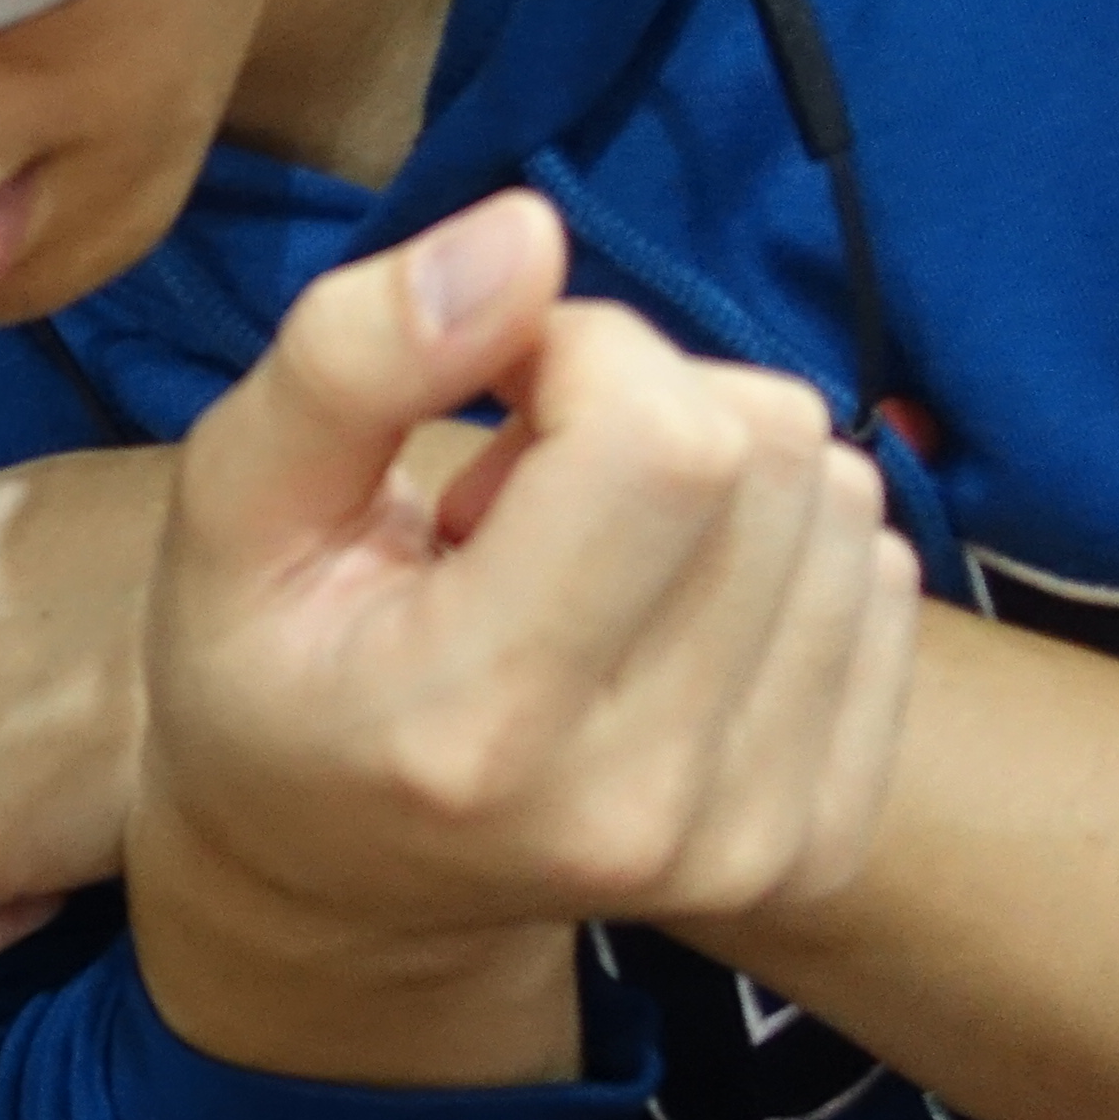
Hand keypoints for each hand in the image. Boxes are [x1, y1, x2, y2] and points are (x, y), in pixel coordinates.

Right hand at [129, 191, 922, 1082]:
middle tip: (528, 494)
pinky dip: (782, 558)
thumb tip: (530, 232)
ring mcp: (745, 841)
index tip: (494, 402)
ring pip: (843, 505)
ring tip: (590, 566)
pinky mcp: (820, 845)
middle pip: (772, 455)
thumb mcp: (232, 506)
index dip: (586, 355)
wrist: (334, 887)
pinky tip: (664, 615)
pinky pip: (886, 584)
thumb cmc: (269, 670)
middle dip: (652, 408)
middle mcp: (633, 804)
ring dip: (721, 484)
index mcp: (473, 728)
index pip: (662, 439)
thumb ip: (350, 359)